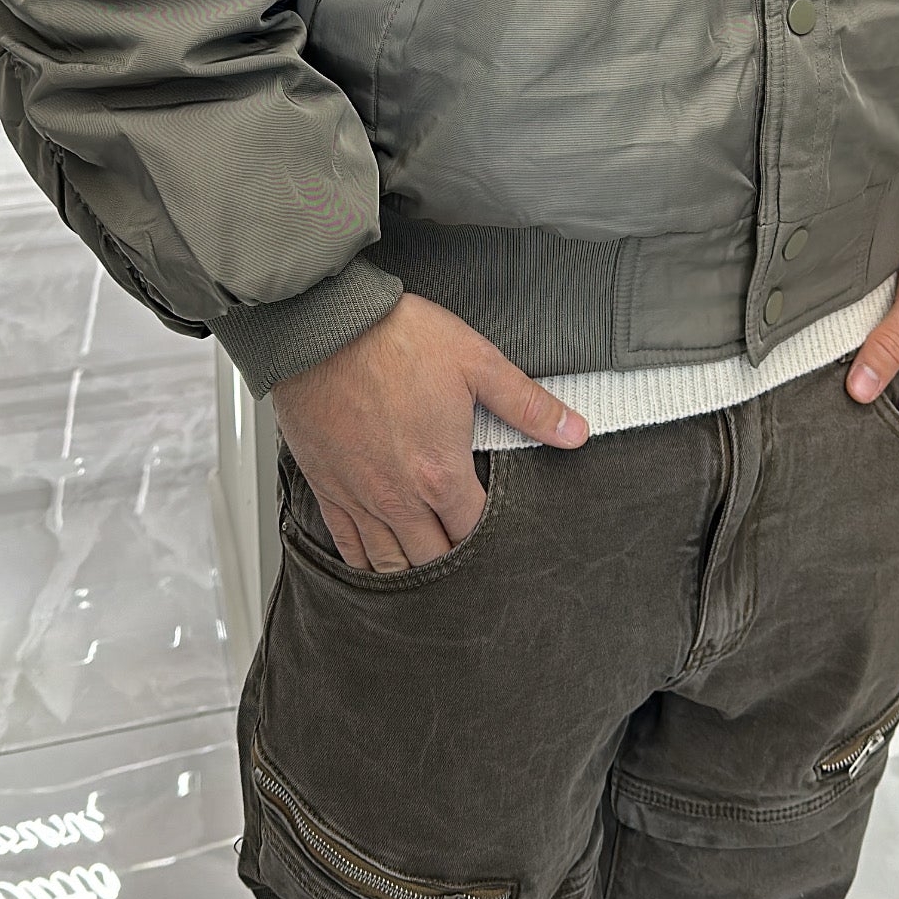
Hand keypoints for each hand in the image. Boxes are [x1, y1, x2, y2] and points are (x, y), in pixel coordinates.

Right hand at [270, 292, 589, 572]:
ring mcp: (359, 497)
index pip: (476, 533)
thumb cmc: (396, 338)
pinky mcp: (327, 487)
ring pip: (389, 564)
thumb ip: (527, 405)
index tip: (505, 537)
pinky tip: (378, 565)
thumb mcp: (476, 362)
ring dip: (413, 572)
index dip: (495, 539)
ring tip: (431, 570)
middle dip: (457, 563)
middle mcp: (398, 497)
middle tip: (471, 559)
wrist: (323, 325)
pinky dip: (365, 565)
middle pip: (435, 560)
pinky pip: (347, 548)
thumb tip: (576, 433)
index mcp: (440, 473)